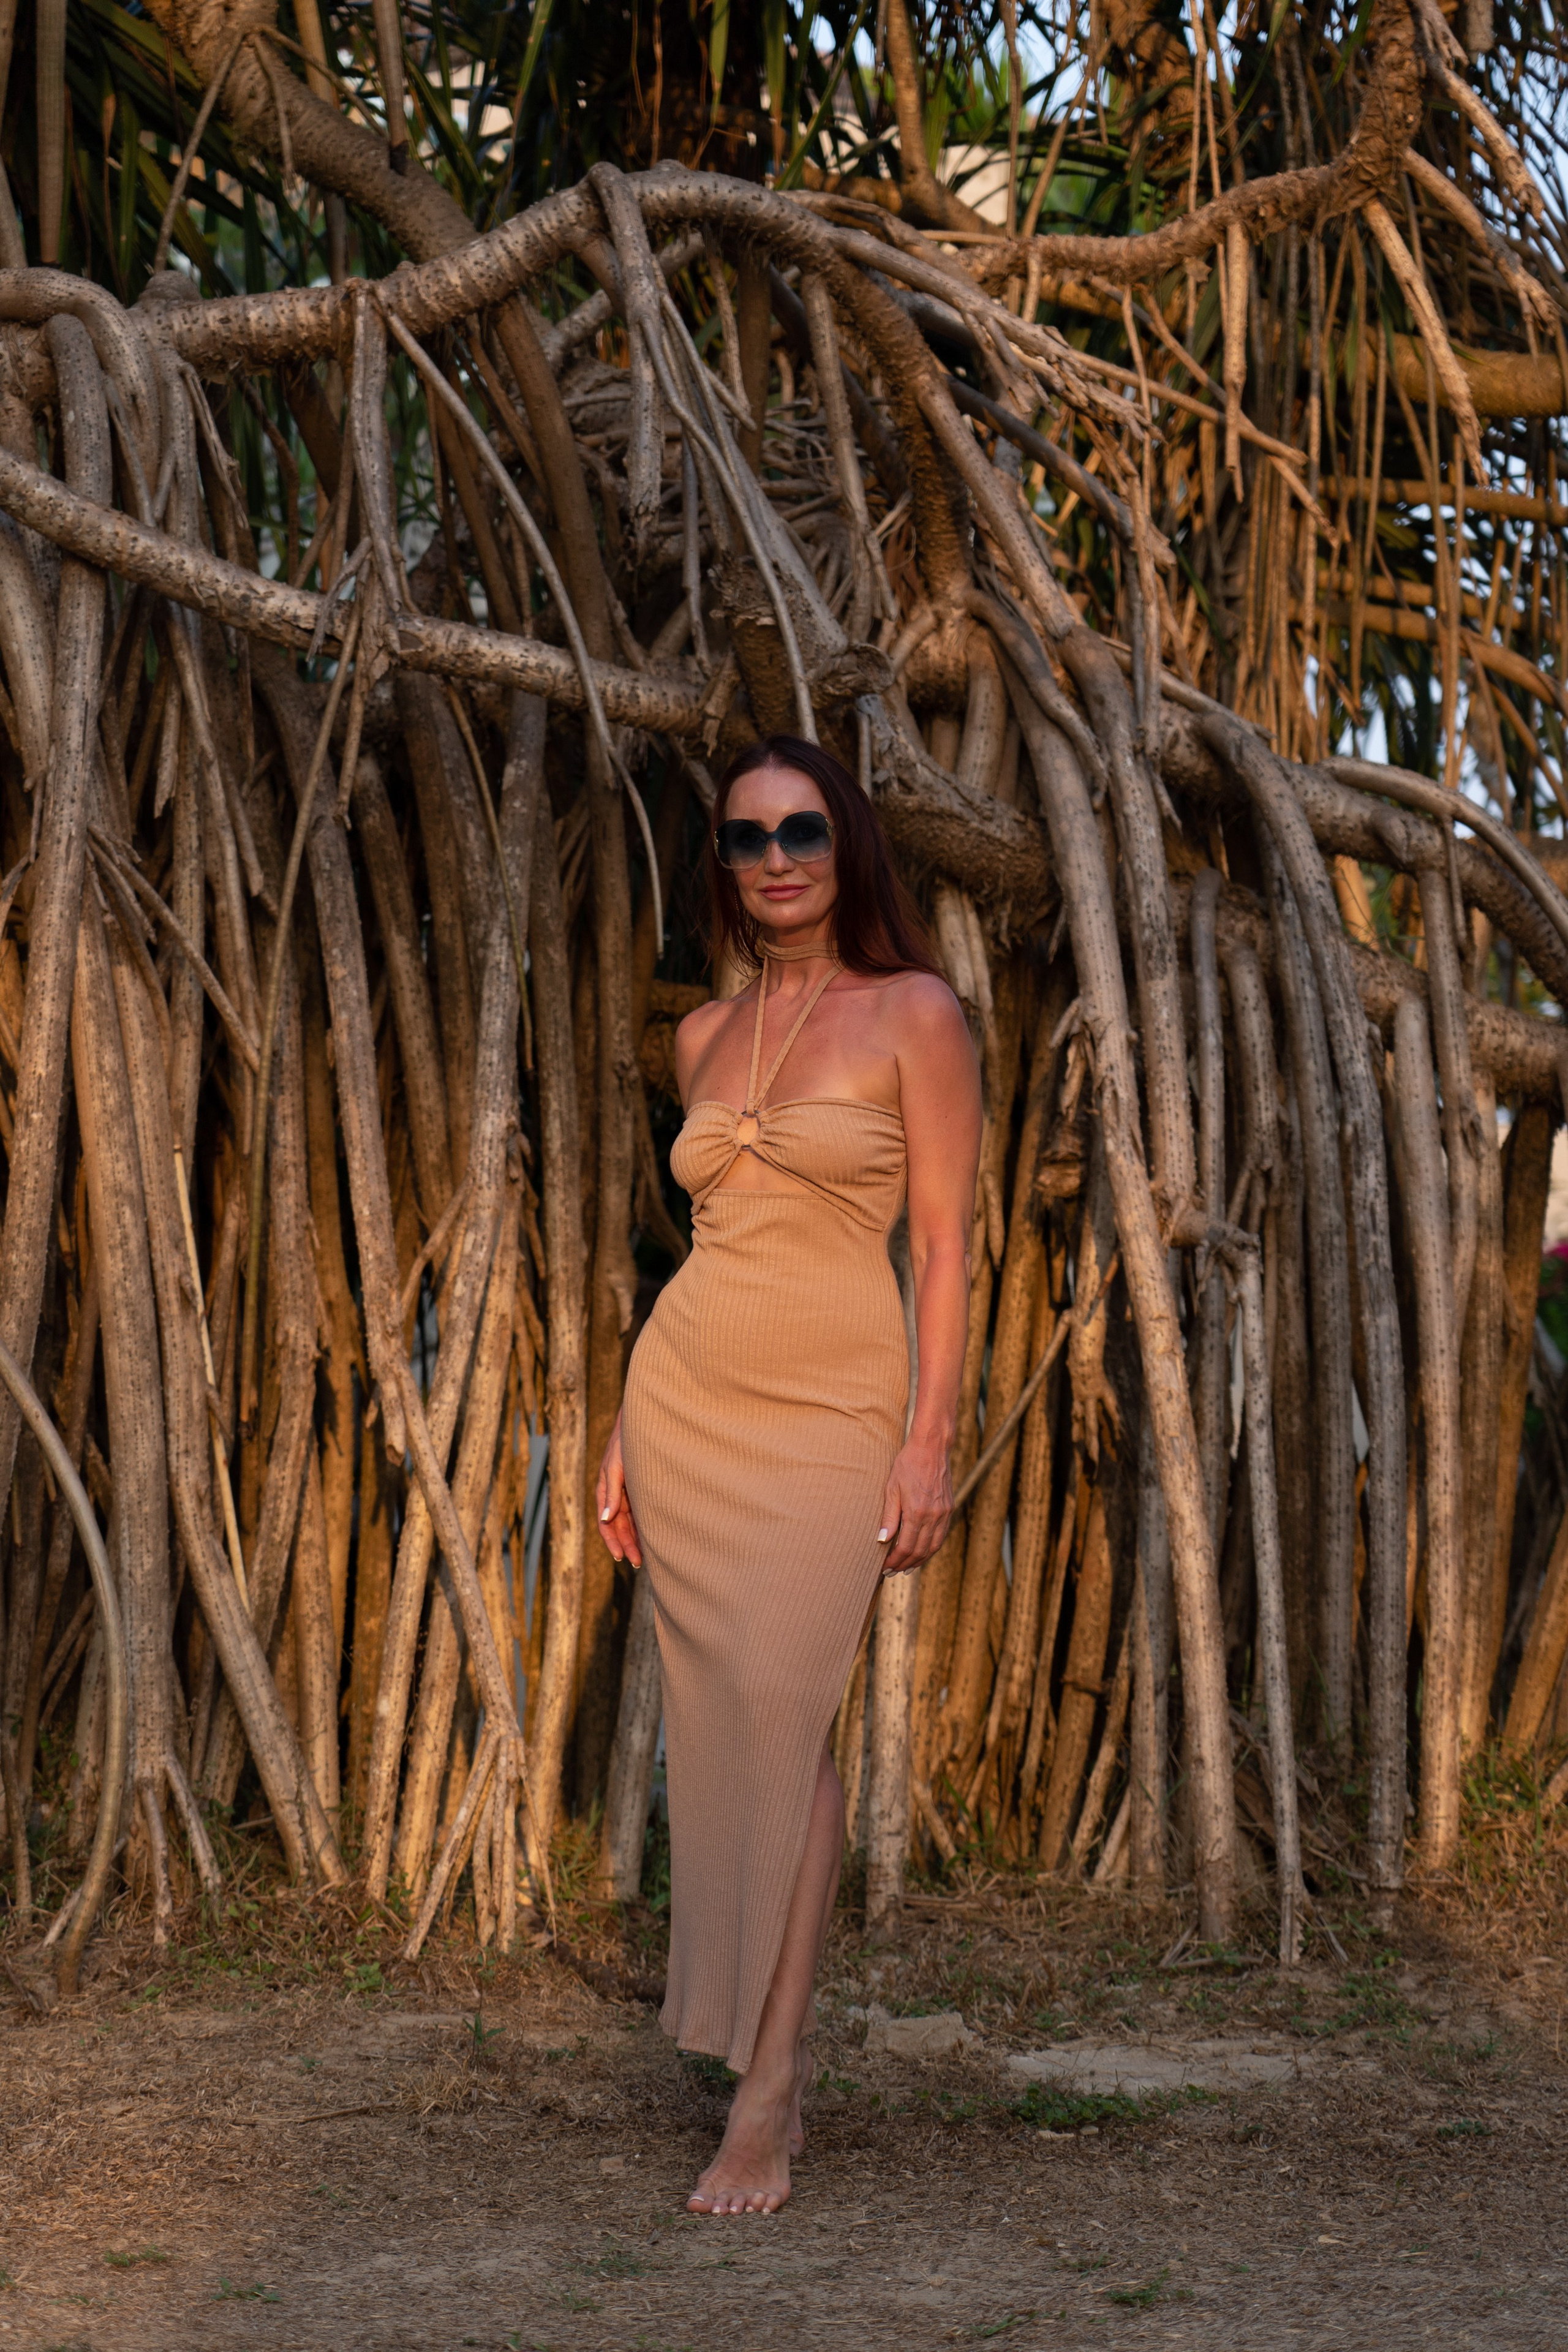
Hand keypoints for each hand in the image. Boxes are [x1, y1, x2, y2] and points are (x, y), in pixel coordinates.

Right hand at [596, 1417, 642, 1566]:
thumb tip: (606, 1519)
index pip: (605, 1522)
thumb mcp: (616, 1466)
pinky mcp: (640, 1486)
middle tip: (637, 1563)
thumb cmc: (626, 1441)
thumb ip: (612, 1492)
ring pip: (630, 1520)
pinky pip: (640, 1510)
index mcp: (605, 1488)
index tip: (621, 1556)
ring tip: (645, 1556)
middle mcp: (615, 1492)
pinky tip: (652, 1535)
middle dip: (626, 1544)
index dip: (612, 1540)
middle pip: (619, 1525)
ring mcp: (628, 1489)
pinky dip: (644, 1524)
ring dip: (636, 1537)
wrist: (643, 1420)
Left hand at [876, 1435, 951, 1575]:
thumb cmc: (907, 1465)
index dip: (895, 1561)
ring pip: (933, 1547)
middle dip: (905, 1565)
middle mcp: (933, 1516)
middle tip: (892, 1572)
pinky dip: (930, 1549)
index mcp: (917, 1512)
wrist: (931, 1448)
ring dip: (919, 1561)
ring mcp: (943, 1514)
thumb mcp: (891, 1489)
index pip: (906, 1547)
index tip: (884, 1567)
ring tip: (906, 1568)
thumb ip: (889, 1517)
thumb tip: (882, 1540)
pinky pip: (941, 1536)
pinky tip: (921, 1552)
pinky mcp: (949, 1509)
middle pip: (920, 1551)